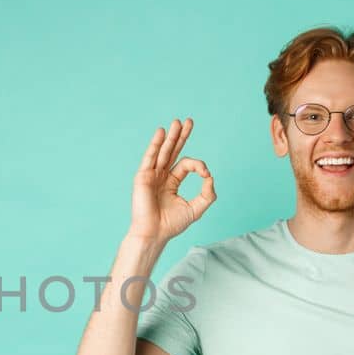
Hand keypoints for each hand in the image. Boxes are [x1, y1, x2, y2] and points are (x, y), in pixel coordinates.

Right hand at [129, 118, 215, 241]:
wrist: (154, 233)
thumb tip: (211, 177)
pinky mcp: (143, 176)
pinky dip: (155, 144)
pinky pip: (150, 157)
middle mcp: (161, 176)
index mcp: (171, 182)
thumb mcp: (196, 209)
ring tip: (177, 122)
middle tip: (189, 121)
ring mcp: (151, 175)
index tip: (205, 174)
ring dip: (170, 136)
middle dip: (181, 136)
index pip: (186, 165)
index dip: (198, 165)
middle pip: (172, 151)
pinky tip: (161, 132)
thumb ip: (207, 194)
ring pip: (162, 151)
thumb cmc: (171, 224)